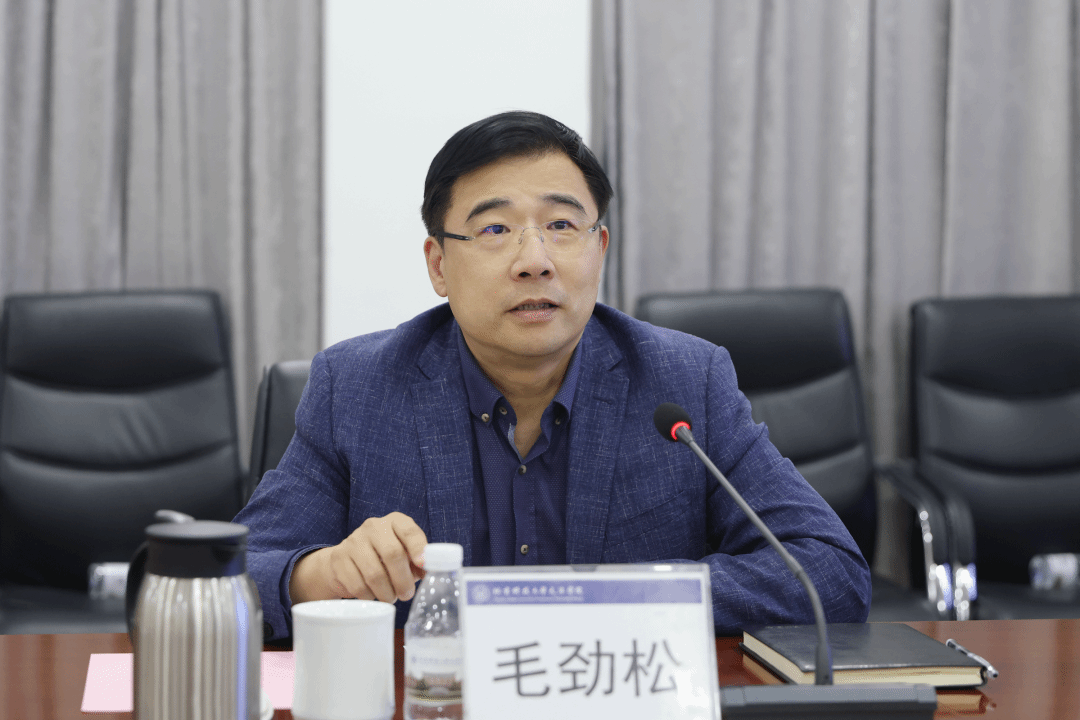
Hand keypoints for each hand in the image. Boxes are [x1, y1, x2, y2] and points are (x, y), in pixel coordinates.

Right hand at [290, 512, 427, 604]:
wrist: (344, 560)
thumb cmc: (382, 557)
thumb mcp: (403, 553)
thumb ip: (417, 560)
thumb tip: (427, 572)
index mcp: (394, 521)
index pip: (409, 531)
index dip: (418, 548)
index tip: (423, 565)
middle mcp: (373, 527)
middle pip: (392, 554)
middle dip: (403, 580)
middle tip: (407, 594)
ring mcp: (353, 541)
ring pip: (374, 574)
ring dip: (386, 592)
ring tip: (391, 597)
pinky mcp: (338, 559)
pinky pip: (357, 585)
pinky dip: (369, 596)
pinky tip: (373, 595)